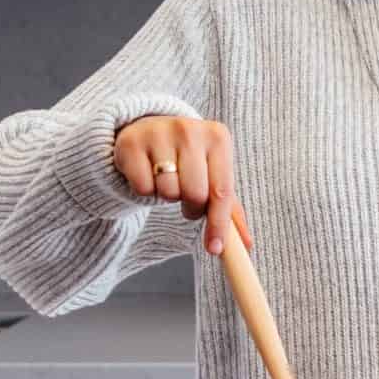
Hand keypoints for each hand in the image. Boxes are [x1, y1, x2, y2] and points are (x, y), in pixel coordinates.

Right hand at [113, 115, 250, 256]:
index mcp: (218, 137)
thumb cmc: (187, 157)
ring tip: (167, 181)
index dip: (219, 224)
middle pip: (195, 194)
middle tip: (186, 199)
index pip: (222, 190)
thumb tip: (246, 243)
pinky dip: (145, 190)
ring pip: (168, 192)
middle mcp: (190, 130)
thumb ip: (229, 208)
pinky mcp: (132, 142)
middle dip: (191, 207)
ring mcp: (159, 133)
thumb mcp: (212, 172)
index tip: (214, 249)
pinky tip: (148, 174)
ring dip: (167, 196)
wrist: (149, 129)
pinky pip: (143, 188)